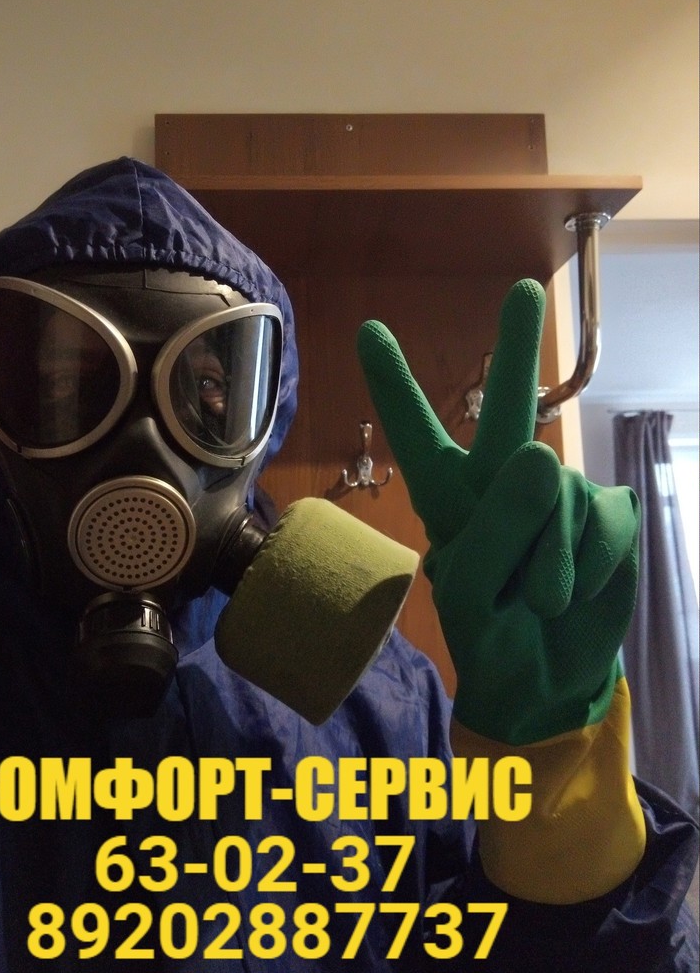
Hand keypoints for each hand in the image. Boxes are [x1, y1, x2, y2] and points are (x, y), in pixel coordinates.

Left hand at [357, 279, 639, 745]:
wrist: (546, 681)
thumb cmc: (489, 635)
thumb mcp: (471, 594)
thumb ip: (498, 530)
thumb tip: (545, 454)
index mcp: (452, 500)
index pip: (420, 438)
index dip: (395, 387)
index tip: (367, 331)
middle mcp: (502, 485)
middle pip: (506, 409)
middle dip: (516, 349)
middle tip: (525, 291)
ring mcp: (558, 496)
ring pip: (556, 494)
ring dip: (549, 558)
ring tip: (538, 601)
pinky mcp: (605, 514)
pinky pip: (601, 519)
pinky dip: (590, 562)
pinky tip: (579, 587)